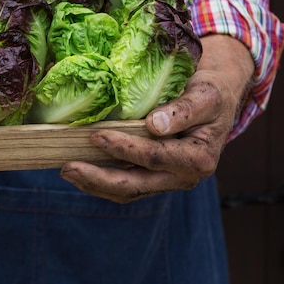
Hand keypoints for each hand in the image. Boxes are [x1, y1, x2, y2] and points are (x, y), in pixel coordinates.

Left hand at [60, 35, 254, 202]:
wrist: (216, 98)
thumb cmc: (210, 92)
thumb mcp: (205, 94)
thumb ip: (184, 110)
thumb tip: (154, 125)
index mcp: (199, 158)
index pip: (156, 158)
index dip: (125, 149)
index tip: (97, 136)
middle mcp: (183, 176)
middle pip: (136, 185)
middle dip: (99, 178)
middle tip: (68, 167)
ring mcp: (167, 179)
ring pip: (128, 191)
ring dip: (95, 185)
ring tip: (66, 171)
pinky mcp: (154, 177)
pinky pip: (126, 186)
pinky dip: (101, 182)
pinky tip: (80, 172)